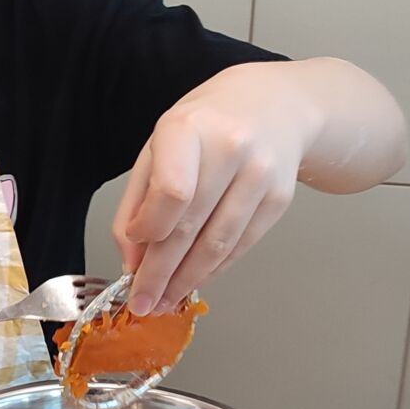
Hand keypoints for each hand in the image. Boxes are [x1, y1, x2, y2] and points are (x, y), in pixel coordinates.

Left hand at [113, 66, 309, 314]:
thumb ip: (137, 201)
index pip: (170, 192)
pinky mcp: (279, 199)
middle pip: (190, 226)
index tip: (132, 253)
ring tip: (162, 302)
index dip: (149, 229)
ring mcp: (260, 175)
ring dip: (186, 280)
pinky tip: (193, 282)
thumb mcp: (159, 147)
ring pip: (218, 243)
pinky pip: (241, 244)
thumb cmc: (205, 127)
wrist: (275, 106)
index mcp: (189, 130)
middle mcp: (230, 150)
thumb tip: (130, 257)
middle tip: (141, 302)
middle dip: (160, 273)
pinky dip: (214, 269)